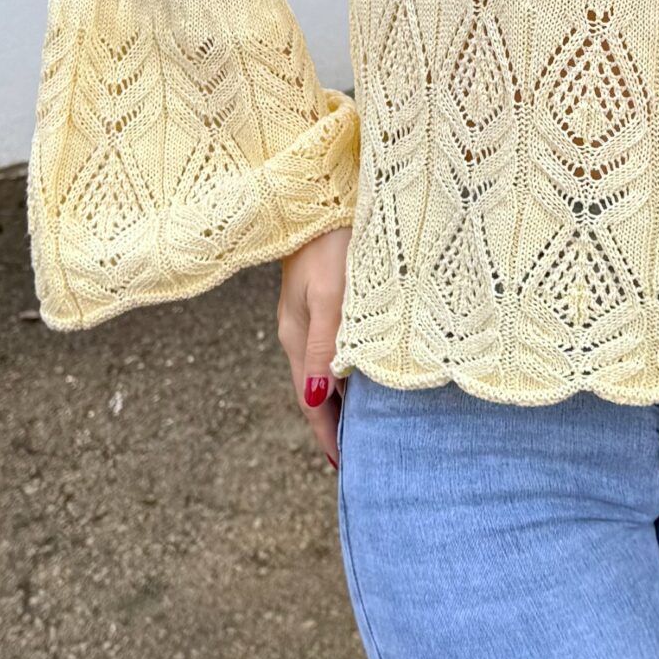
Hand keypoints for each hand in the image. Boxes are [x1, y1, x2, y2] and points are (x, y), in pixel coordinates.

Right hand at [277, 226, 351, 468]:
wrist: (320, 192)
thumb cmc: (333, 241)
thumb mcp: (331, 298)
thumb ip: (326, 348)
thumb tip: (319, 400)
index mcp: (297, 337)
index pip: (311, 400)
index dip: (327, 433)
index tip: (345, 467)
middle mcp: (299, 330)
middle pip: (316, 389)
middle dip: (333, 422)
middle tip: (356, 454)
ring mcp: (308, 313)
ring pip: (325, 368)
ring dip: (340, 397)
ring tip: (361, 423)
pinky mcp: (322, 296)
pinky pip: (331, 347)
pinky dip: (345, 370)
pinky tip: (360, 372)